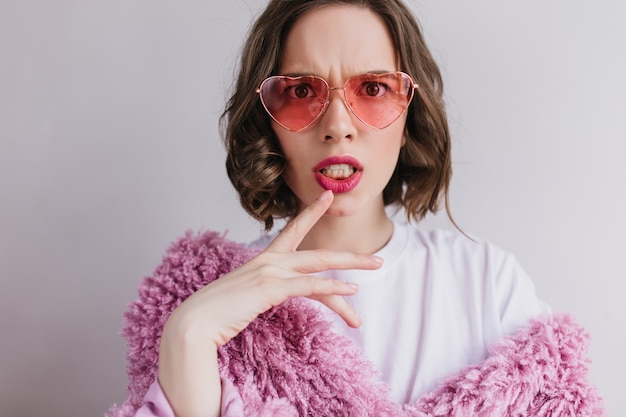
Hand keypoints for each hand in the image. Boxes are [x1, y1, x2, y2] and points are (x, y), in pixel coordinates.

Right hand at [158, 190, 382, 416]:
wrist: (193, 323)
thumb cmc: (217, 313)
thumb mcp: (245, 298)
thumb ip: (262, 292)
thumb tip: (270, 296)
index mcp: (263, 260)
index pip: (293, 231)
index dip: (311, 212)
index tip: (326, 196)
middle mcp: (270, 261)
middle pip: (318, 254)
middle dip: (351, 256)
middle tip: (377, 260)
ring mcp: (270, 272)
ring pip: (320, 265)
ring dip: (352, 268)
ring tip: (376, 269)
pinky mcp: (270, 287)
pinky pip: (309, 286)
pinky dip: (332, 288)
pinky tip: (351, 293)